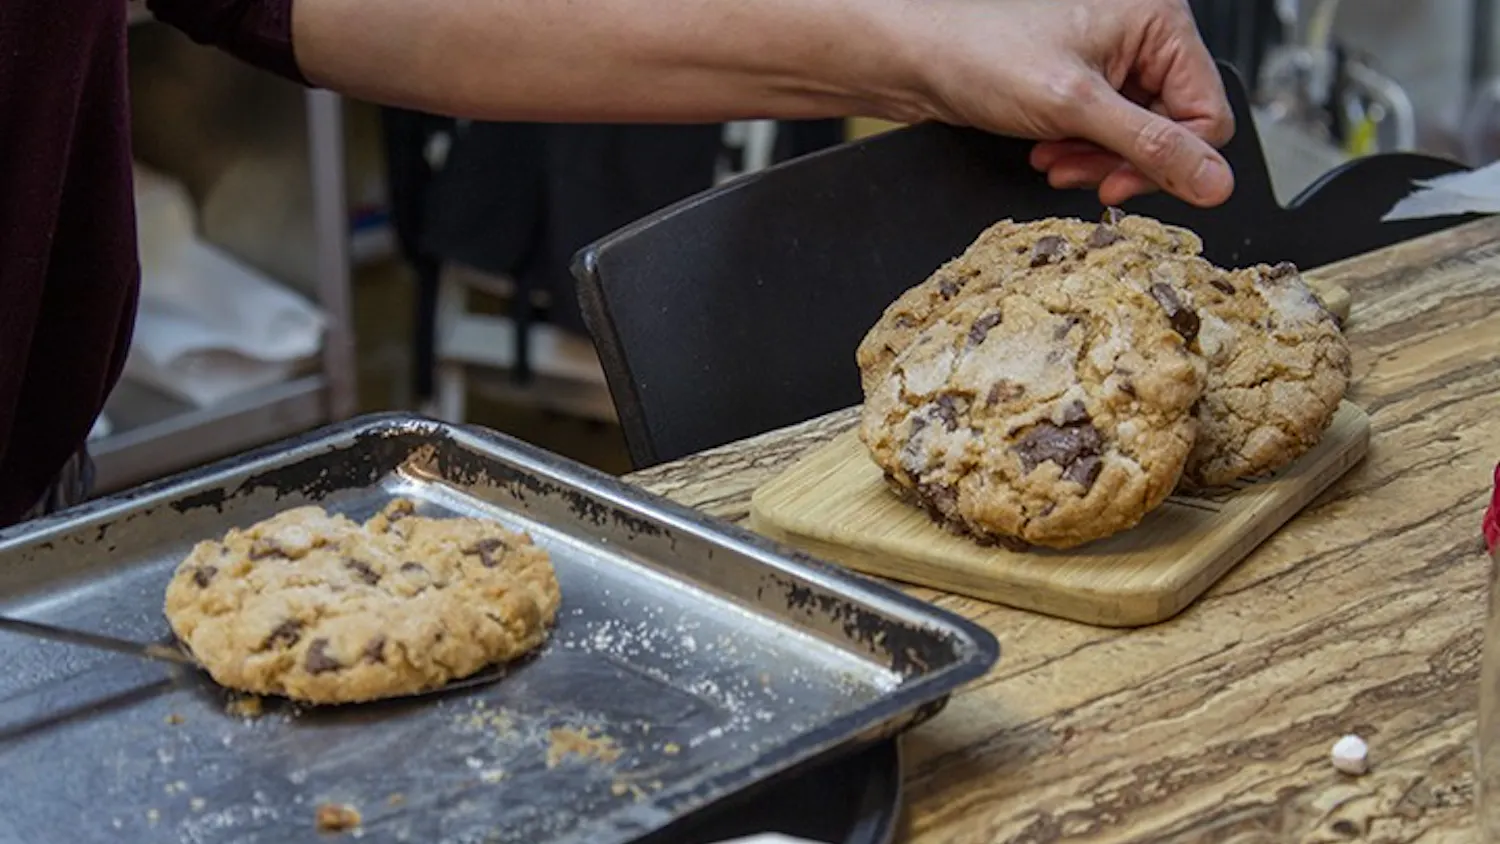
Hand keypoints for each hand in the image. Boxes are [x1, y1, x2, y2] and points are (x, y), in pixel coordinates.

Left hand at [891, 0, 1234, 207]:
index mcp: (1159, 20)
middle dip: (1122, 159)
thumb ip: (1151, 148)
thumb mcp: (1076, 108)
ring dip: (1097, 160)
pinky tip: (1047, 149)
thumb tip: (1218, 183)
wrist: (919, 59)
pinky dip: (1080, 151)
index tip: (1121, 185)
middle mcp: (1144, 35)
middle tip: (1078, 171)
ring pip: (1137, 138)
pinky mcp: (1087, 84)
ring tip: (1054, 157)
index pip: (1207, 115)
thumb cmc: (983, 56)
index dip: (1169, 160)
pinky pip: (1106, 134)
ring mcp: (1115, 60)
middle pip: (1173, 129)